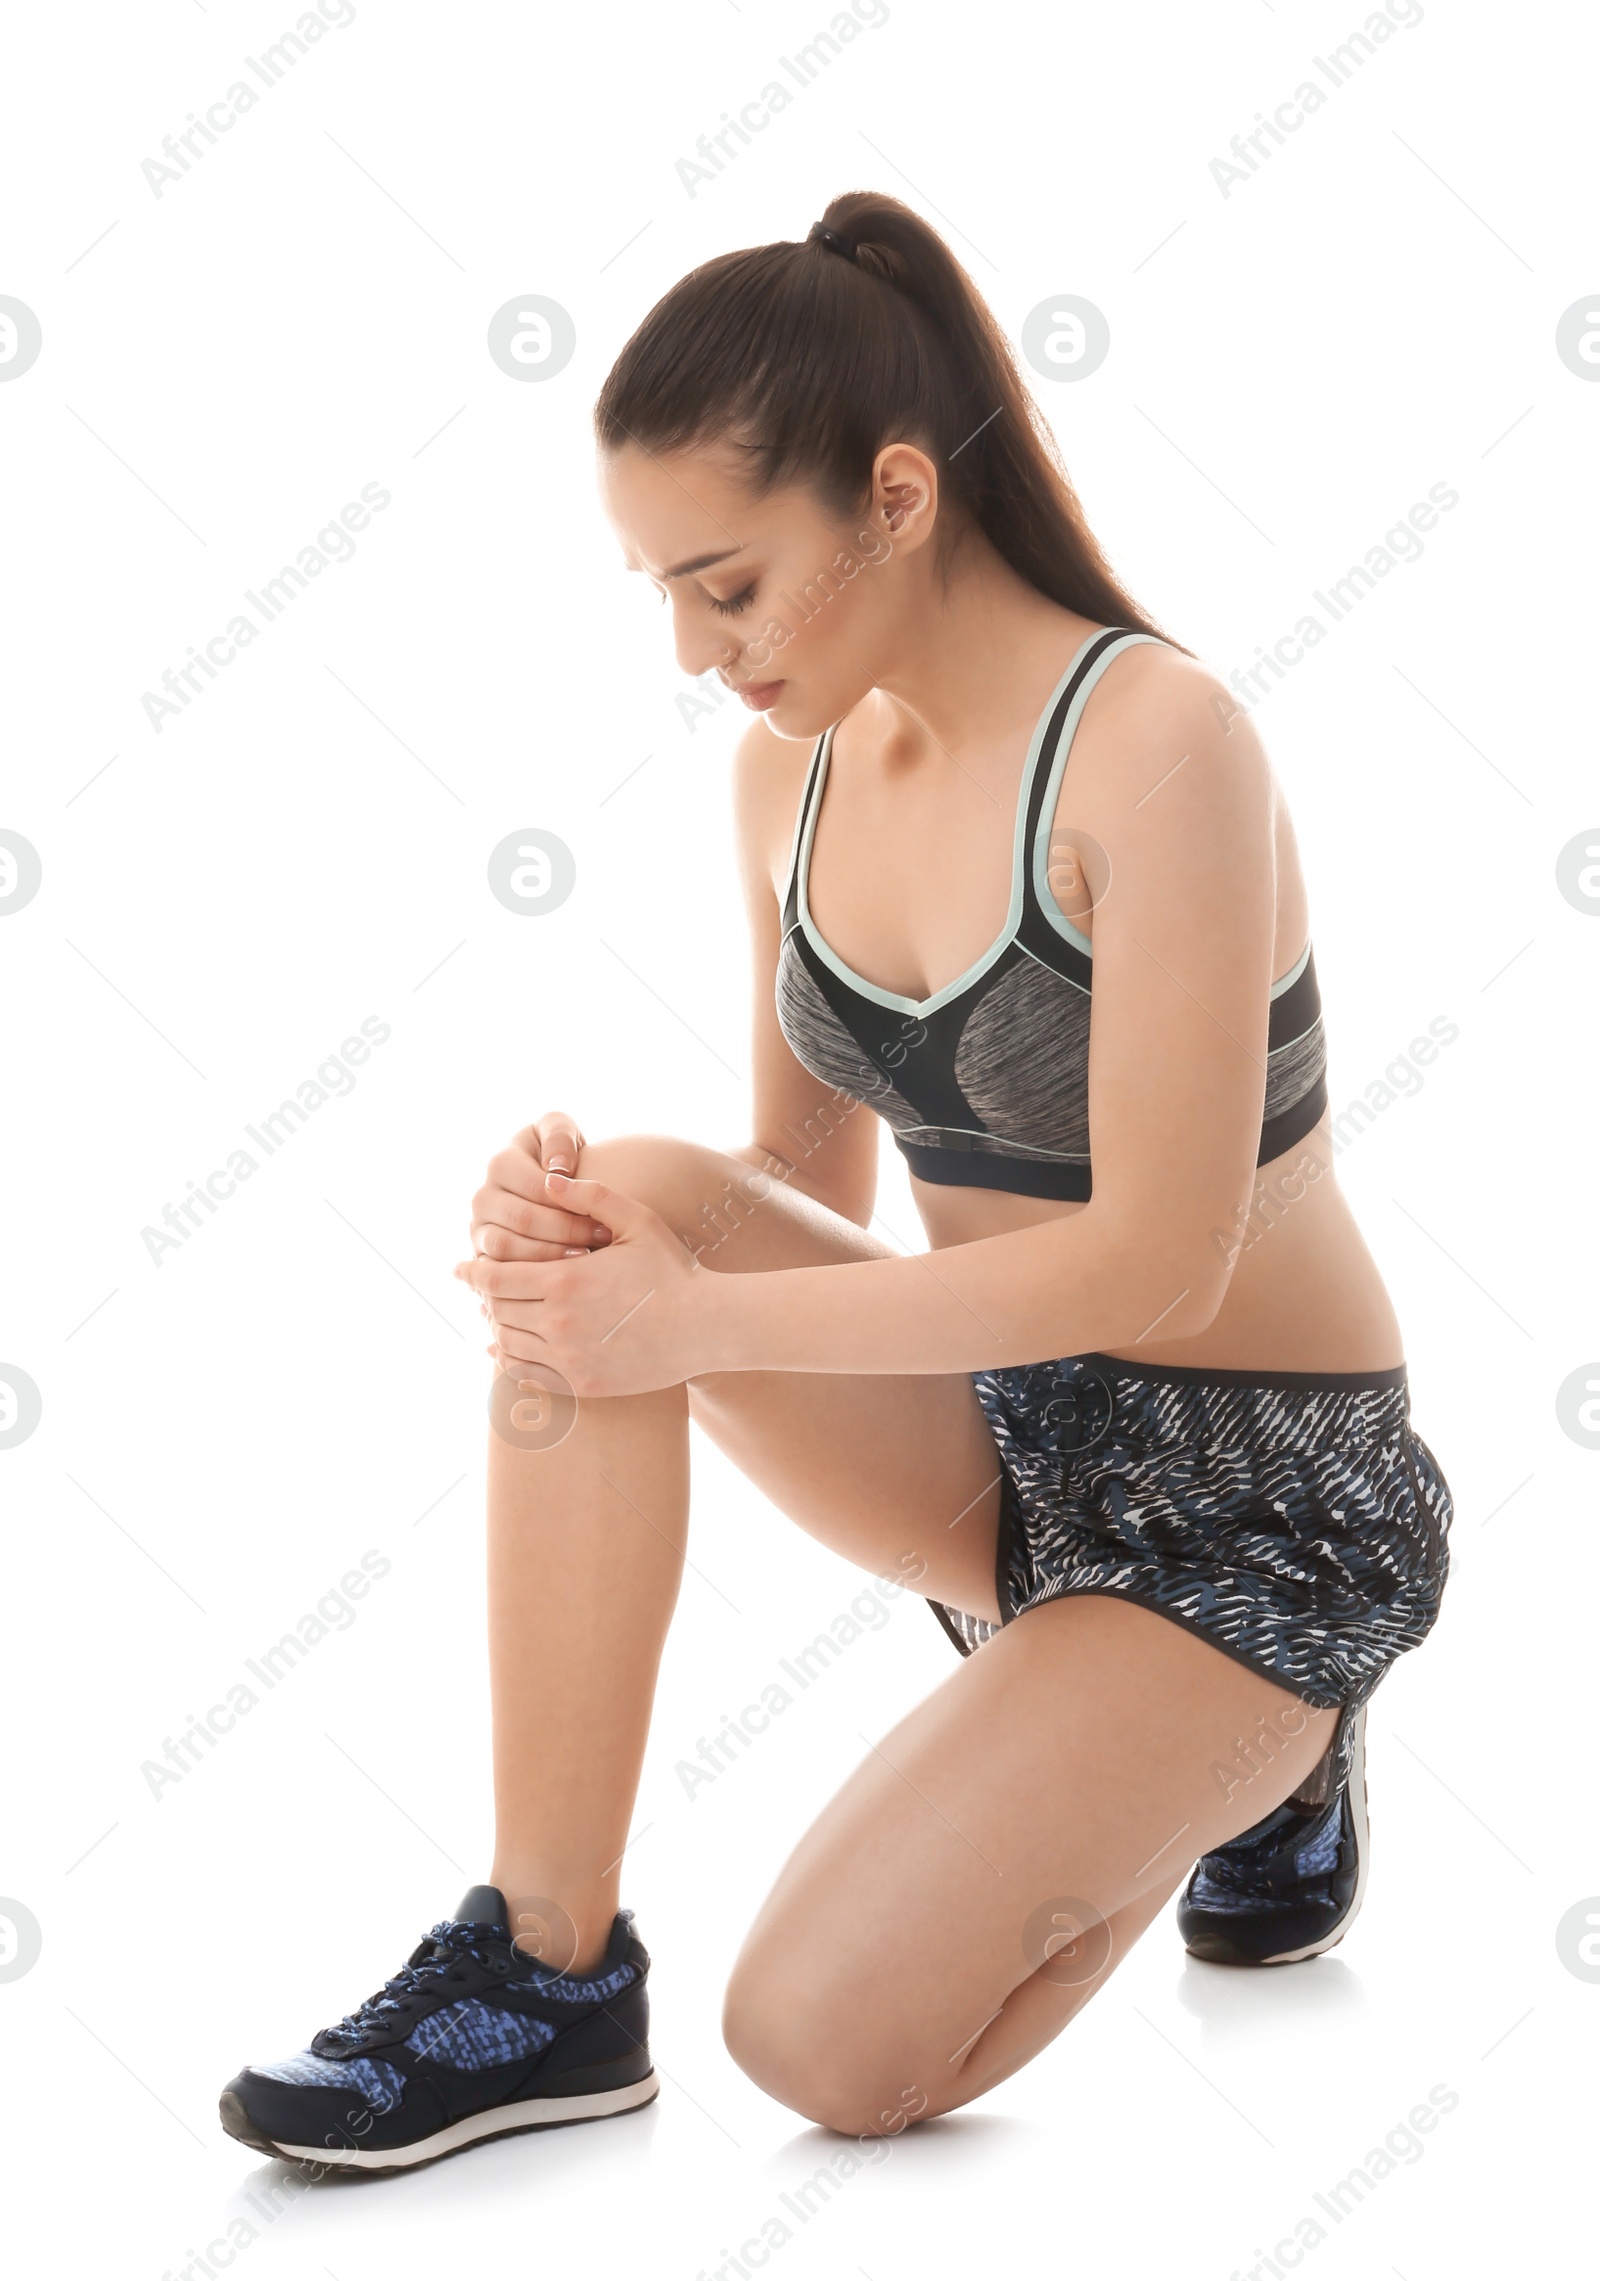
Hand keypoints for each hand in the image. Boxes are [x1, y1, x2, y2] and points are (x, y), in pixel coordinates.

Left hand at [456, 1173, 720, 1397]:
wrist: (705, 1326)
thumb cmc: (672, 1270)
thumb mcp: (636, 1221)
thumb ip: (590, 1196)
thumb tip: (548, 1179)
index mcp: (565, 1280)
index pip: (496, 1277)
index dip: (473, 1272)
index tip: (460, 1267)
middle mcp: (558, 1322)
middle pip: (497, 1309)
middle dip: (484, 1296)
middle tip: (478, 1287)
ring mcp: (569, 1358)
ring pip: (508, 1342)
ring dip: (496, 1326)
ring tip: (492, 1314)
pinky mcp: (582, 1384)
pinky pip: (527, 1375)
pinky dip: (507, 1361)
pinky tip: (502, 1349)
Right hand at [468, 1112, 612, 1264]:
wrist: (555, 1188)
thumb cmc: (563, 1157)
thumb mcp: (562, 1132)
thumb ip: (559, 1136)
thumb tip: (557, 1169)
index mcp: (500, 1164)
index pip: (535, 1188)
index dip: (570, 1202)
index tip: (602, 1214)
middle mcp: (483, 1197)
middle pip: (522, 1219)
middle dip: (566, 1230)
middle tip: (600, 1238)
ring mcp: (479, 1228)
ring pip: (507, 1248)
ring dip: (548, 1255)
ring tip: (585, 1255)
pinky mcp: (483, 1257)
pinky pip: (500, 1272)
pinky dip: (529, 1274)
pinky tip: (561, 1275)